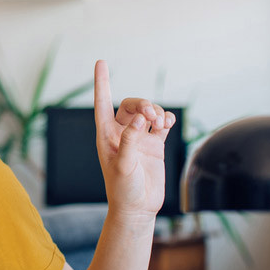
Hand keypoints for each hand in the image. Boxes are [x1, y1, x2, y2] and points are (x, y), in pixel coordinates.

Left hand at [92, 60, 175, 222]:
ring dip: (156, 111)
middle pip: (131, 105)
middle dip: (142, 104)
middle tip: (151, 114)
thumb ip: (130, 141)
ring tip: (161, 121)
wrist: (138, 208)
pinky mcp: (154, 145)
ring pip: (147, 112)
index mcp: (106, 136)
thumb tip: (140, 119)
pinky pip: (161, 124)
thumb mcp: (123, 166)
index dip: (102, 83)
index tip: (101, 62)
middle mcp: (121, 134)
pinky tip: (167, 123)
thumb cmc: (124, 190)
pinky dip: (166, 119)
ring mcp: (139, 138)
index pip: (102, 103)